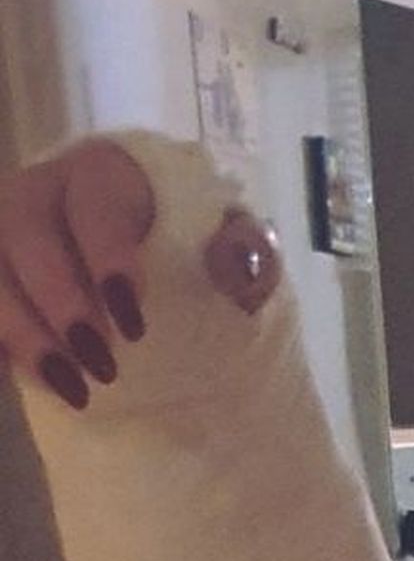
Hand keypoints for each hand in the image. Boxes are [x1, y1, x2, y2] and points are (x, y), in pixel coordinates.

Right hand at [0, 137, 281, 411]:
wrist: (164, 298)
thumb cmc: (196, 270)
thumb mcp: (227, 261)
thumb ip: (239, 256)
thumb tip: (242, 256)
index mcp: (103, 173)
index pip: (94, 197)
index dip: (106, 254)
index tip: (133, 322)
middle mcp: (43, 193)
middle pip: (23, 227)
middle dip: (59, 299)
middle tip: (101, 362)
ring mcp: (8, 238)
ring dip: (23, 330)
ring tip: (70, 386)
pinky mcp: (0, 280)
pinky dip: (4, 342)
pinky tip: (29, 378)